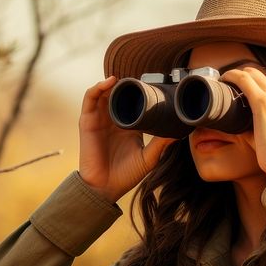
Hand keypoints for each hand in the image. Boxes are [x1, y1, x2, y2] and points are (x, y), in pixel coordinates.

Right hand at [78, 76, 176, 202]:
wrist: (105, 188)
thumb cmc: (126, 175)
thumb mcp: (148, 158)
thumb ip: (161, 145)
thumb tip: (178, 133)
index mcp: (128, 126)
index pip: (134, 102)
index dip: (140, 91)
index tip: (154, 82)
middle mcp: (113, 120)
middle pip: (118, 94)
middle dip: (127, 84)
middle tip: (139, 77)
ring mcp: (100, 119)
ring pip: (104, 92)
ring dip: (113, 82)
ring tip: (124, 77)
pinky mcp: (87, 121)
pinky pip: (90, 98)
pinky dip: (98, 87)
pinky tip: (109, 82)